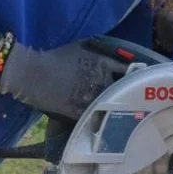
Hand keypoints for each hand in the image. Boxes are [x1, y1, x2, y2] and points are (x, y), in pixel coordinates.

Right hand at [0, 40, 130, 120]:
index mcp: (103, 64)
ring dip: (119, 110)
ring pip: (112, 105)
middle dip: (130, 94)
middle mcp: (102, 81)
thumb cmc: (55, 56)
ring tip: (127, 117)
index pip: (128, 71)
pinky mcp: (80, 111)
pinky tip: (107, 126)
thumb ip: (97, 50)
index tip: (139, 81)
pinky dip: (101, 121)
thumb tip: (112, 51)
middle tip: (136, 101)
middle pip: (123, 90)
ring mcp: (92, 97)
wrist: (33, 73)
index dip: (134, 76)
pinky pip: (96, 117)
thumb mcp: (79, 47)